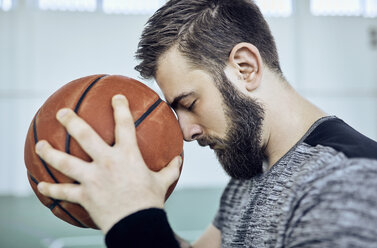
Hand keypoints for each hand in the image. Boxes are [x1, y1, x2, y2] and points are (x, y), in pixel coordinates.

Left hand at [35, 94, 181, 233]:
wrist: (137, 225)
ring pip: (65, 162)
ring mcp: (92, 179)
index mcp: (128, 155)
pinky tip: (40, 185)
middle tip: (61, 112)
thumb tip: (179, 159)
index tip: (116, 97)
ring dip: (50, 153)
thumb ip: (170, 169)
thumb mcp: (163, 182)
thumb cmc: (151, 202)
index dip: (120, 108)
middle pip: (85, 136)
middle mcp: (107, 162)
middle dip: (71, 121)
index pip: (124, 125)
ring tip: (39, 145)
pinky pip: (63, 192)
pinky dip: (51, 189)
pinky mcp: (84, 196)